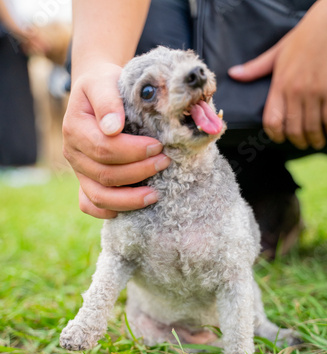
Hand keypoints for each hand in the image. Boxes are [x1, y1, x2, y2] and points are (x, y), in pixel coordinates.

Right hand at [62, 62, 169, 217]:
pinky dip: (109, 211)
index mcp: (74, 128)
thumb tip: (112, 128)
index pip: (104, 148)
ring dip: (129, 199)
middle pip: (105, 174)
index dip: (133, 152)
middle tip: (165, 162)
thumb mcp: (104, 81)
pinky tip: (132, 207)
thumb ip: (108, 101)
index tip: (158, 145)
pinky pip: (90, 205)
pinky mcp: (85, 181)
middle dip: (139, 172)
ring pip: (99, 196)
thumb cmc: (104, 85)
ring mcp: (78, 171)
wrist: (97, 93)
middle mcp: (73, 153)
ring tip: (156, 194)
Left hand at [228, 0, 326, 149]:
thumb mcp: (277, 52)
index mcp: (280, 85)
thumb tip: (233, 74)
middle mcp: (296, 91)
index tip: (281, 138)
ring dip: (316, 139)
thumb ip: (255, 69)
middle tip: (304, 143)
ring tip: (319, 140)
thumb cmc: (305, 37)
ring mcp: (316, 92)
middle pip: (293, 130)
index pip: (271, 121)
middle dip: (299, 141)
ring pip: (313, 128)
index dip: (275, 136)